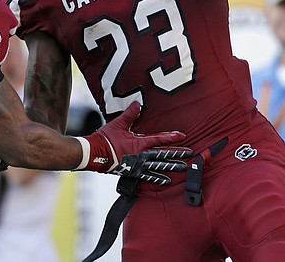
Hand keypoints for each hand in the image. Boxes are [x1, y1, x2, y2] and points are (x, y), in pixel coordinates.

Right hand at [75, 101, 191, 179]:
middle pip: (163, 154)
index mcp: (139, 143)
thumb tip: (138, 103)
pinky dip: (157, 178)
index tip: (183, 136)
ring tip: (183, 167)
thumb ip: (130, 114)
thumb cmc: (106, 139)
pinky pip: (148, 176)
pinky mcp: (133, 172)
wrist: (95, 154)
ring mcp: (138, 165)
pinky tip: (166, 180)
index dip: (171, 137)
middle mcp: (142, 155)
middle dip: (177, 153)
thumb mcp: (118, 124)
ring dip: (171, 166)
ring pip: (159, 166)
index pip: (159, 139)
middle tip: (189, 154)